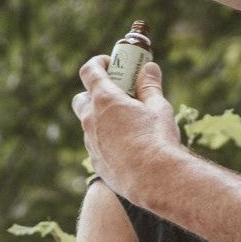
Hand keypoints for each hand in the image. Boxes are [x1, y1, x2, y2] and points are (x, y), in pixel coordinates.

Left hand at [72, 57, 180, 200]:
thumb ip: (150, 86)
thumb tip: (149, 68)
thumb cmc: (157, 139)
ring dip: (102, 119)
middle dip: (94, 93)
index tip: (111, 62)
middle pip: (81, 98)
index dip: (99, 63)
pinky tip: (128, 147)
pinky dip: (107, 140)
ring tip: (127, 124)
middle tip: (117, 95)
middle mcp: (91, 120)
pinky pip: (96, 145)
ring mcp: (90, 142)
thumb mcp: (158, 108)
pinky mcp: (96, 162)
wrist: (153, 179)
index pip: (90, 71)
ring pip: (89, 124)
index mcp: (105, 100)